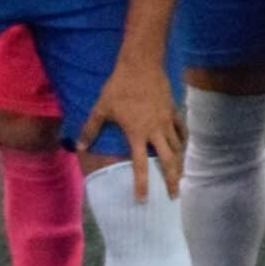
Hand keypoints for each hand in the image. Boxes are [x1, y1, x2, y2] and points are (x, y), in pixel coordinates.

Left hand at [80, 65, 184, 199]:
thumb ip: (91, 128)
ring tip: (181, 176)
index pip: (140, 165)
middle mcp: (156, 131)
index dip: (141, 184)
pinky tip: (184, 147)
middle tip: (174, 195)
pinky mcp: (174, 111)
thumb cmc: (120, 87)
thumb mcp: (101, 108)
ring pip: (178, 147)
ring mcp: (168, 121)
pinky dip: (184, 140)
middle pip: (168, 161)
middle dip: (172, 180)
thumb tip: (79, 146)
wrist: (142, 65)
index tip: (143, 200)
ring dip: (180, 163)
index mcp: (137, 134)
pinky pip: (183, 130)